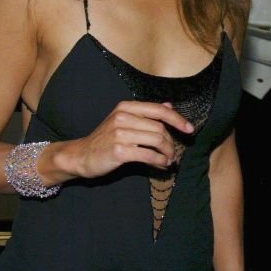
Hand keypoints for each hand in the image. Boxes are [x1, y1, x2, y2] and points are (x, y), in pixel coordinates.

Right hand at [59, 101, 193, 178]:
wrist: (81, 155)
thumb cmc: (105, 139)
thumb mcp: (123, 120)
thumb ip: (145, 113)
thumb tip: (169, 105)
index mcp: (125, 107)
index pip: (159, 110)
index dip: (177, 119)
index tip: (189, 129)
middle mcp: (122, 117)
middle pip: (160, 128)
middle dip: (171, 143)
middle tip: (173, 154)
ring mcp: (120, 134)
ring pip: (157, 141)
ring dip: (168, 153)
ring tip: (168, 161)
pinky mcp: (119, 151)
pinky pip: (149, 155)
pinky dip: (159, 161)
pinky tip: (161, 165)